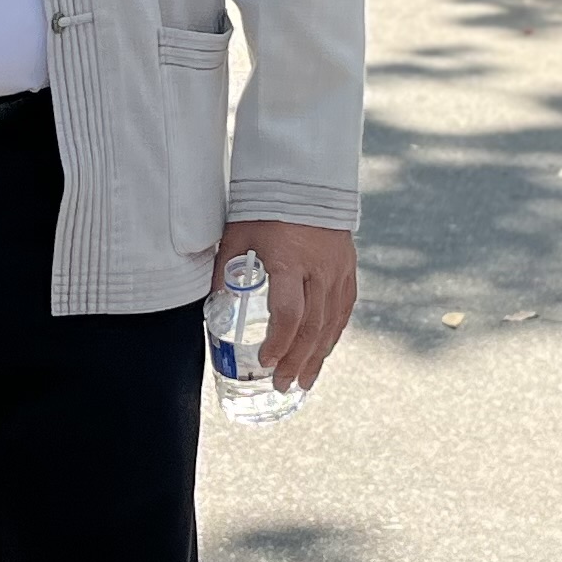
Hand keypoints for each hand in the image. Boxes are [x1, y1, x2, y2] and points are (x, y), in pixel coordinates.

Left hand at [217, 217, 356, 391]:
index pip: (288, 314)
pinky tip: (323, 351)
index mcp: (289, 262)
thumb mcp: (237, 235)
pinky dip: (333, 334)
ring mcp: (337, 270)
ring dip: (317, 356)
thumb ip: (226, 271)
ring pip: (331, 323)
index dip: (278, 343)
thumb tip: (213, 307)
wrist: (305, 176)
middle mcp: (318, 270)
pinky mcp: (348, 267)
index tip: (265, 361)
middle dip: (296, 361)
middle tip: (283, 385)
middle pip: (312, 327)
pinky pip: (344, 308)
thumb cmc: (264, 205)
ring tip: (305, 381)